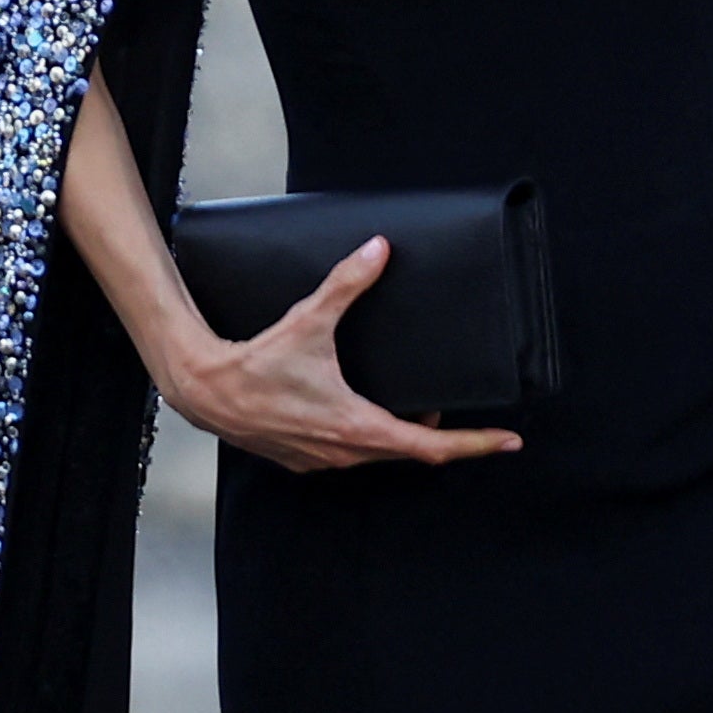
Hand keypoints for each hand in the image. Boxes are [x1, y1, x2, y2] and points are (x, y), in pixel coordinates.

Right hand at [163, 236, 520, 474]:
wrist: (204, 390)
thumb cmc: (255, 363)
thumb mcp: (308, 320)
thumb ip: (346, 284)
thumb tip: (377, 251)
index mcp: (358, 426)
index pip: (431, 448)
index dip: (474, 445)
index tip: (507, 442)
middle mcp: (345, 453)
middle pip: (410, 450)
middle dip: (437, 432)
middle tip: (457, 412)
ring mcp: (325, 462)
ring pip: (380, 453)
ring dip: (401, 433)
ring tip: (416, 407)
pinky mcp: (307, 461)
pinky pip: (352, 454)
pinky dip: (369, 437)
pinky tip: (366, 414)